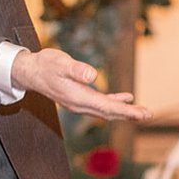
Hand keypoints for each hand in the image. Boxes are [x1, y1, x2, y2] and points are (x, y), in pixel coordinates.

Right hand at [10, 47, 150, 120]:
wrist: (29, 71)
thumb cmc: (45, 65)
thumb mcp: (60, 62)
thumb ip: (76, 69)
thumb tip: (93, 75)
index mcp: (77, 97)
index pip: (106, 107)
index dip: (125, 111)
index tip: (142, 113)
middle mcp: (79, 104)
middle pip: (109, 113)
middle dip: (129, 115)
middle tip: (148, 115)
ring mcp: (79, 103)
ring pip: (106, 111)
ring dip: (124, 111)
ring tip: (142, 112)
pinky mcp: (79, 98)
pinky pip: (101, 104)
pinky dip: (114, 103)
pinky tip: (126, 98)